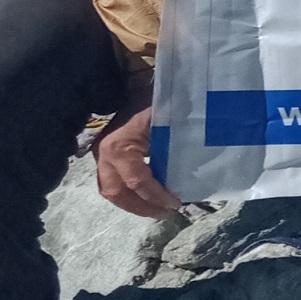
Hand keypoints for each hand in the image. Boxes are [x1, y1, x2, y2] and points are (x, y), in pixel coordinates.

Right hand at [94, 92, 180, 216]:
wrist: (125, 87)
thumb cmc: (148, 100)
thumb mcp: (162, 114)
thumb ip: (174, 134)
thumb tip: (200, 154)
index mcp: (120, 145)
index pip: (137, 179)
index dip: (156, 195)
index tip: (176, 202)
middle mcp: (105, 156)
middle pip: (120, 193)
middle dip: (144, 207)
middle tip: (168, 212)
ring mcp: (101, 159)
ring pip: (112, 193)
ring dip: (135, 206)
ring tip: (158, 211)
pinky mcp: (103, 161)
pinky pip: (112, 187)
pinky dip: (128, 197)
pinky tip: (146, 201)